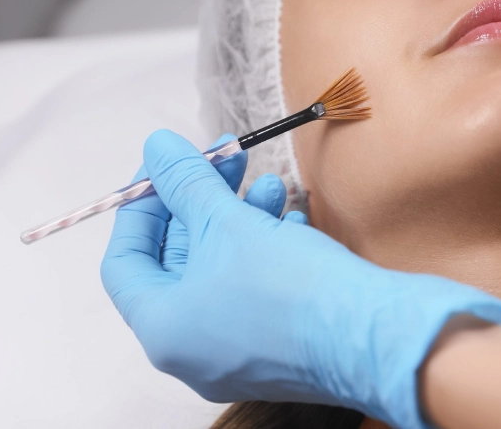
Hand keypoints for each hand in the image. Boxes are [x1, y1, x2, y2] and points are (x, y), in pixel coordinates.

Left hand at [100, 130, 500, 428]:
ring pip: (224, 271)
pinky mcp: (280, 347)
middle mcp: (192, 350)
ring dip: (242, 219)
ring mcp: (237, 353)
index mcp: (163, 329)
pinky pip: (258, 290)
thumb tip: (156, 147)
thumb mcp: (230, 224)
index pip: (125, 260)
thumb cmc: (293, 290)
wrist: (375, 338)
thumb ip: (186, 183)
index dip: (143, 205)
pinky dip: (269, 249)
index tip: (168, 165)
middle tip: (226, 155)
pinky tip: (295, 218)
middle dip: (204, 202)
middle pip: (180, 261)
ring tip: (271, 185)